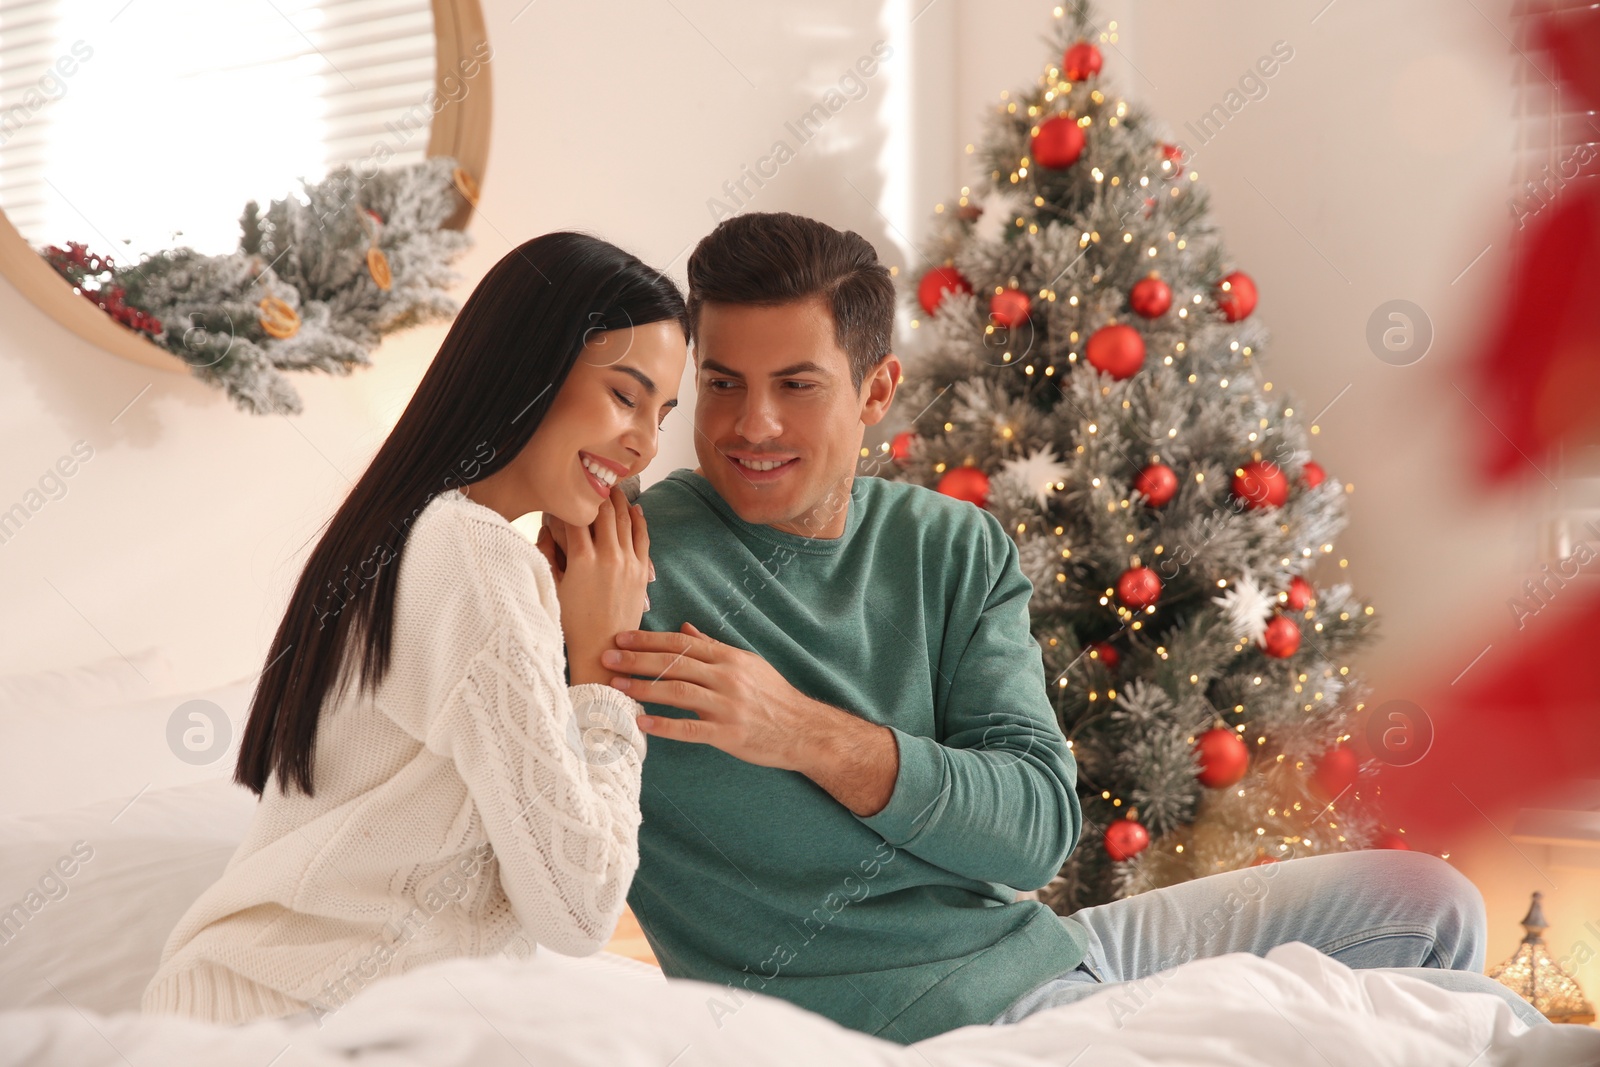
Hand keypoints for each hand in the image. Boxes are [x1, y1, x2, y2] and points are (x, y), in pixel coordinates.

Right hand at [544, 487, 650, 686]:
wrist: (604, 650)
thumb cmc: (573, 624)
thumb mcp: (552, 588)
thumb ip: (547, 554)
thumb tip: (545, 528)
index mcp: (582, 558)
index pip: (576, 516)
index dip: (569, 502)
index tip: (565, 493)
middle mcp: (608, 556)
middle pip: (603, 511)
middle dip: (597, 493)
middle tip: (593, 479)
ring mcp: (628, 562)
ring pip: (625, 519)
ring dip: (619, 500)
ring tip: (613, 486)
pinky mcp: (641, 571)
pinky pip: (642, 536)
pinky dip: (639, 519)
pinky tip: (635, 508)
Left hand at [600, 623, 820, 771]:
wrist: (803, 729)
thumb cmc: (773, 695)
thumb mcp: (747, 663)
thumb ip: (713, 647)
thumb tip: (684, 627)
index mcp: (728, 658)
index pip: (681, 643)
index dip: (648, 640)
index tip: (621, 638)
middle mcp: (726, 677)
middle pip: (674, 664)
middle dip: (636, 660)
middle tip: (606, 658)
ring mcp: (727, 706)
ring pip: (678, 692)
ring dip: (643, 688)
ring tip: (615, 687)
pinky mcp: (729, 734)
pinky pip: (691, 729)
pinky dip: (665, 726)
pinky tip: (642, 724)